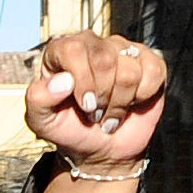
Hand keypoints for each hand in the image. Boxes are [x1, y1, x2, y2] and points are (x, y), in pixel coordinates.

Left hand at [26, 32, 167, 169]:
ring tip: (109, 111)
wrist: (100, 148)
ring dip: (120, 102)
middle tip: (95, 112)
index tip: (84, 105)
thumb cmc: (69, 129)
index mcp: (61, 51)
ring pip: (129, 71)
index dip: (82, 81)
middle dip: (101, 96)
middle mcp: (93, 44)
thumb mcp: (41, 120)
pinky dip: (143, 95)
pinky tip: (131, 101)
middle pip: (104, 60)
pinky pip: (153, 72)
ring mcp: (122, 50)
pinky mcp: (149, 60)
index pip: (74, 50)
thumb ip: (38, 99)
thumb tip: (61, 81)